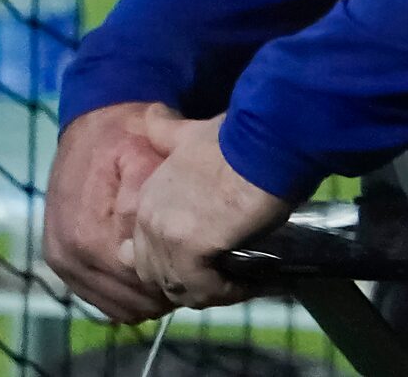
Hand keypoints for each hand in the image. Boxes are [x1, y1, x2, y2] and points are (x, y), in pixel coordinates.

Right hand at [42, 101, 178, 322]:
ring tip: (178, 270)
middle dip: (166, 288)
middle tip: (198, 271)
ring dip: (148, 295)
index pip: (141, 281)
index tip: (204, 264)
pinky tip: (153, 272)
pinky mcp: (62, 264)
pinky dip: (129, 293)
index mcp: (89, 234)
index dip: (177, 275)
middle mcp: (69, 257)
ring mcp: (62, 263)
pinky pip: (102, 299)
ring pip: (118, 305)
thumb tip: (157, 224)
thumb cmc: (126, 135)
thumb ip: (152, 185)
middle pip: (132, 300)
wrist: (90, 127)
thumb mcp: (145, 147)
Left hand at [124, 112, 291, 309]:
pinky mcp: (190, 253)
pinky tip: (248, 285)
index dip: (173, 257)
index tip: (204, 257)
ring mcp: (166, 238)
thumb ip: (168, 132)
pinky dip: (224, 293)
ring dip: (205, 291)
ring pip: (176, 286)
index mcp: (147, 195)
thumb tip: (150, 116)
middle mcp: (148, 219)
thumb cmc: (235, 136)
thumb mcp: (193, 132)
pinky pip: (201, 289)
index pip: (145, 247)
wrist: (262, 143)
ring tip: (236, 286)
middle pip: (156, 271)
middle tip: (221, 277)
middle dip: (185, 279)